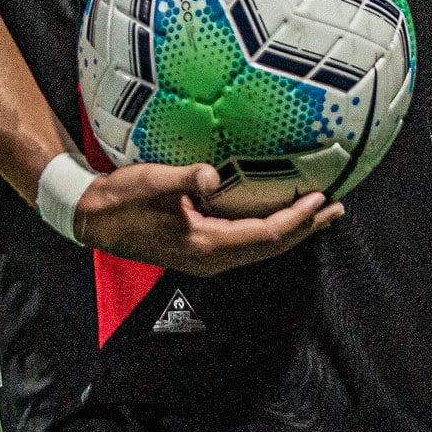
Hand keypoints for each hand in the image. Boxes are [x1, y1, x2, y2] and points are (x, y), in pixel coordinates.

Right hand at [73, 162, 342, 276]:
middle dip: (306, 228)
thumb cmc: (122, 199)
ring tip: (319, 212)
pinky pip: (248, 241)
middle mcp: (212, 257)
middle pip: (271, 246)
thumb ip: (185, 179)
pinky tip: (279, 213)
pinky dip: (272, 228)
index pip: (265, 236)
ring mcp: (207, 256)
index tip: (321, 198)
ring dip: (292, 230)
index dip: (296, 219)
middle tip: (337, 208)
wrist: (93, 219)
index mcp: (206, 245)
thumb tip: (210, 174)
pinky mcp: (201, 246)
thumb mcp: (153, 183)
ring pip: (261, 246)